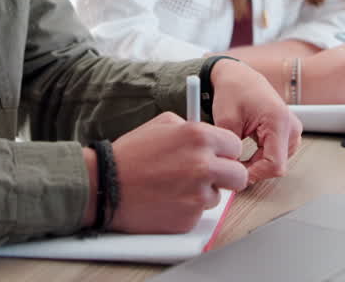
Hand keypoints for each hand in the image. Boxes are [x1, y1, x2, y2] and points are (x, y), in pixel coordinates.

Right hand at [105, 112, 248, 232]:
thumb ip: (192, 128)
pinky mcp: (189, 218)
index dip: (225, 152)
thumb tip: (212, 137)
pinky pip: (199, 213)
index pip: (235, 146)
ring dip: (203, 193)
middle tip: (211, 175)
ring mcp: (197, 195)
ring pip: (218, 196)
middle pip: (239, 176)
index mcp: (199, 137)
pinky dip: (187, 208)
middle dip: (227, 176)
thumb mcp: (162, 125)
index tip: (218, 155)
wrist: (105, 184)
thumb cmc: (131, 154)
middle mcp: (203, 165)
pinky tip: (167, 199)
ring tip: (176, 186)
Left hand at [206, 60, 301, 184]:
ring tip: (239, 156)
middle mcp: (291, 125)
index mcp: (278, 120)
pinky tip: (248, 152)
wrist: (238, 77)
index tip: (236, 174)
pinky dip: (263, 158)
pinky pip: (279, 154)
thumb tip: (231, 171)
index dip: (254, 174)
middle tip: (233, 165)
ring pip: (279, 162)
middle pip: (277, 165)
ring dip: (259, 164)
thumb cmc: (232, 92)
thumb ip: (231, 149)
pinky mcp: (289, 131)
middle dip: (255, 170)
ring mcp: (292, 129)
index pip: (275, 165)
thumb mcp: (226, 121)